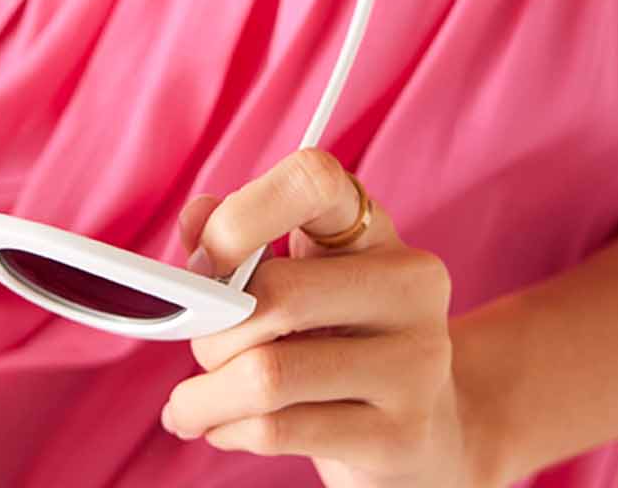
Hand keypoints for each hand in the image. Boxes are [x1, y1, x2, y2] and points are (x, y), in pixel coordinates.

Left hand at [160, 147, 499, 486]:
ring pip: (268, 375)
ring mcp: (415, 365)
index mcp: (376, 230)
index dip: (243, 214)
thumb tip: (196, 219)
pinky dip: (227, 430)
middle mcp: (409, 287)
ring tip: (193, 403)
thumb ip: (243, 242)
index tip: (206, 263)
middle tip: (200, 348)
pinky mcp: (400, 437)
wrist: (424, 430)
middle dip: (210, 331)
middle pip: (276, 295)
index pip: (314, 180)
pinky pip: (279, 431)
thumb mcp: (301, 276)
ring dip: (206, 394)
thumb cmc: (340, 339)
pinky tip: (224, 428)